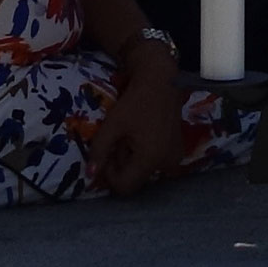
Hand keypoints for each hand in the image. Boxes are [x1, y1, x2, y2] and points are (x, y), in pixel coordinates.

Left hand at [89, 48, 189, 195]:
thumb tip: (89, 175)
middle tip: (121, 139)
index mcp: (150, 159)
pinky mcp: (178, 150)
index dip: (110, 174)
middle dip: (123, 163)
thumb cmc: (135, 101)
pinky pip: (156, 162)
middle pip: (135, 178)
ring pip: (144, 170)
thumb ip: (99, 151)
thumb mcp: (112, 125)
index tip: (108, 152)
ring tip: (132, 134)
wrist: (162, 80)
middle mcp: (166, 164)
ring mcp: (175, 158)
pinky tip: (144, 133)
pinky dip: (146, 153)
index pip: (124, 186)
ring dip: (133, 158)